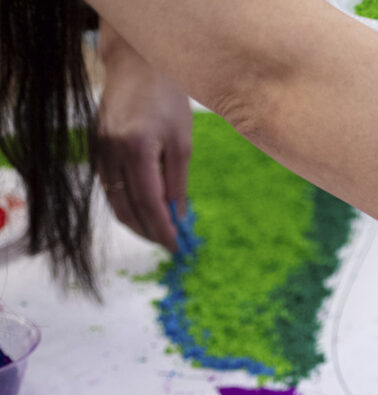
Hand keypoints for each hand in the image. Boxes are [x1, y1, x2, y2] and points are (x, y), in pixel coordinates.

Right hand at [94, 21, 192, 252]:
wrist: (135, 65)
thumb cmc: (167, 100)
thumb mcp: (182, 142)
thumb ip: (178, 182)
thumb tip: (178, 216)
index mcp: (136, 149)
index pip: (149, 202)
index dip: (162, 228)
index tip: (176, 246)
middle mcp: (111, 152)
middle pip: (127, 206)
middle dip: (149, 231)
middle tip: (170, 245)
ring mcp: (99, 150)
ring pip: (114, 200)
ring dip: (136, 221)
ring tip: (159, 233)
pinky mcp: (95, 147)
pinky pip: (108, 185)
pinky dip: (125, 203)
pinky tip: (143, 210)